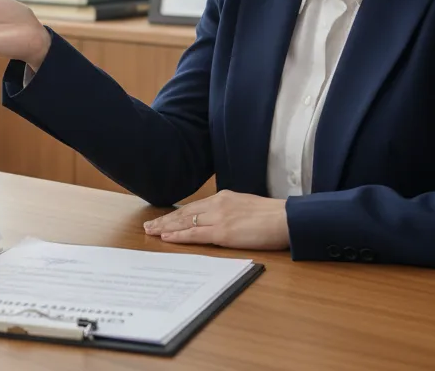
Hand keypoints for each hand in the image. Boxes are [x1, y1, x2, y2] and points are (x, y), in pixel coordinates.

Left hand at [143, 190, 289, 250]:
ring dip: (166, 228)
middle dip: (165, 220)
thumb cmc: (272, 216)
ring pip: (185, 222)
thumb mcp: (247, 206)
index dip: (176, 214)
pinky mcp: (223, 232)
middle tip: (148, 226)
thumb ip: (231, 211)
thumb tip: (222, 220)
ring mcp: (219, 218)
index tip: (163, 219)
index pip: (194, 207)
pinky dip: (178, 236)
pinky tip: (166, 237)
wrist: (286, 218)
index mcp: (224, 197)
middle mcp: (217, 204)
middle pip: (184, 213)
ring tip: (151, 231)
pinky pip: (195, 234)